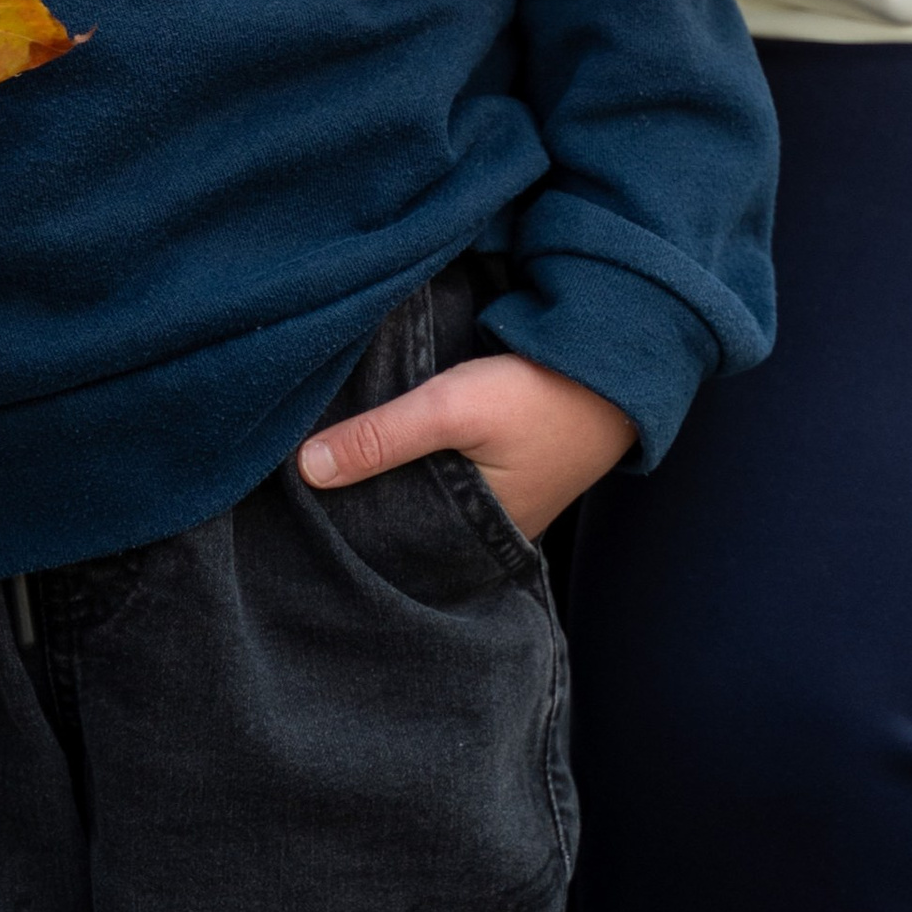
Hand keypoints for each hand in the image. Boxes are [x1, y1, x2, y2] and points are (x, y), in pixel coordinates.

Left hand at [297, 352, 636, 539]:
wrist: (611, 362)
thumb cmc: (535, 393)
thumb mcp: (451, 408)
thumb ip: (381, 437)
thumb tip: (306, 468)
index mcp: (476, 540)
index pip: (396, 548)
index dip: (350, 532)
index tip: (300, 513)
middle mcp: (486, 532)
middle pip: (408, 524)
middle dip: (364, 509)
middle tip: (303, 490)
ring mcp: (498, 502)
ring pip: (424, 498)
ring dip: (391, 480)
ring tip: (334, 464)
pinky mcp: (503, 469)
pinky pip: (445, 476)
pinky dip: (417, 462)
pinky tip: (387, 442)